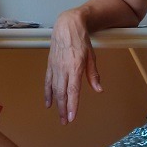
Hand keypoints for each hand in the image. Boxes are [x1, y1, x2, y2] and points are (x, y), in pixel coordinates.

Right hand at [44, 10, 101, 124]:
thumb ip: (93, 74)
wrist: (67, 25)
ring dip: (56, 104)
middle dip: (63, 108)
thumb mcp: (91, 56)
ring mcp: (55, 67)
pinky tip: (48, 103)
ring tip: (59, 116)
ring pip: (54, 89)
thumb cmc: (81, 40)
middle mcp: (63, 68)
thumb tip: (98, 90)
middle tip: (65, 122)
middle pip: (62, 93)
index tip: (72, 116)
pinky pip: (48, 82)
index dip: (72, 104)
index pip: (73, 90)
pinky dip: (47, 93)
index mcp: (75, 66)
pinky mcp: (50, 65)